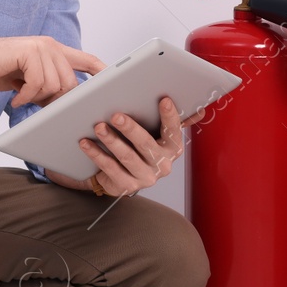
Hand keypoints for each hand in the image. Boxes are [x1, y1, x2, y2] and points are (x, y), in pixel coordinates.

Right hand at [0, 35, 106, 107]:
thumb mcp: (29, 82)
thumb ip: (48, 87)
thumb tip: (64, 104)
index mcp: (54, 51)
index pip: (86, 60)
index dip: (102, 72)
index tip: (114, 83)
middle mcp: (51, 46)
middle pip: (70, 83)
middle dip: (54, 99)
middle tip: (33, 101)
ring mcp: (41, 47)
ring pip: (54, 85)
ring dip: (35, 97)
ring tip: (20, 94)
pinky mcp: (29, 52)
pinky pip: (38, 83)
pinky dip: (25, 95)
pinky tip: (15, 94)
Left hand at [49, 97, 205, 196]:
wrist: (122, 175)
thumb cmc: (140, 147)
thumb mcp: (157, 133)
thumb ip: (173, 121)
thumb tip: (200, 111)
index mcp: (173, 148)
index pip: (173, 130)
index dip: (170, 116)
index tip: (163, 100)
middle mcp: (162, 165)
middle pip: (146, 144)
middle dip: (130, 128)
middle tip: (116, 115)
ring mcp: (145, 178)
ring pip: (127, 157)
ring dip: (111, 140)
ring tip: (98, 126)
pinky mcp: (127, 187)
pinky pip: (110, 169)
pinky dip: (97, 154)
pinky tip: (86, 142)